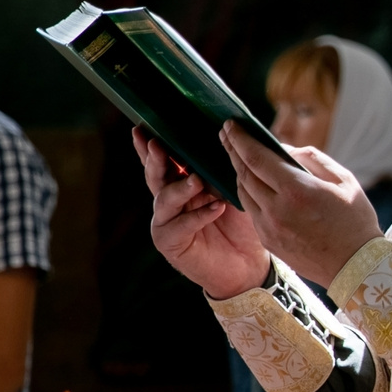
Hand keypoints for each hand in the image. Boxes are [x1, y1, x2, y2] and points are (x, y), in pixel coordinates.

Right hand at [134, 126, 267, 298]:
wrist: (249, 263)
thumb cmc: (241, 224)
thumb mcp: (234, 191)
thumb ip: (222, 171)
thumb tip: (226, 139)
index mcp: (180, 184)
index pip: (163, 162)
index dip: (149, 147)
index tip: (142, 129)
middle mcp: (169, 201)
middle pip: (156, 176)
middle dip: (155, 160)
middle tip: (159, 145)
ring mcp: (166, 222)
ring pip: (164, 200)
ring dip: (180, 188)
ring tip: (197, 181)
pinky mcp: (170, 243)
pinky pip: (180, 226)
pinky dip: (198, 216)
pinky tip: (215, 208)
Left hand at [220, 123, 384, 287]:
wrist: (354, 265)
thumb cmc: (355, 220)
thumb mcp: (344, 181)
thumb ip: (312, 159)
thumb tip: (284, 150)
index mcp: (297, 190)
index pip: (257, 158)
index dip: (241, 139)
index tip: (231, 125)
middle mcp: (277, 208)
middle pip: (244, 173)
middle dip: (233, 150)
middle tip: (226, 134)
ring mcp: (269, 227)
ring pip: (243, 192)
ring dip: (238, 171)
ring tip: (237, 156)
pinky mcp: (268, 240)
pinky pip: (251, 210)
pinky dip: (248, 192)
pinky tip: (251, 183)